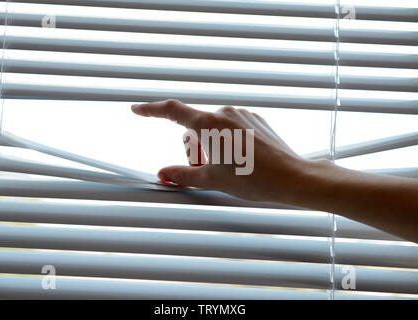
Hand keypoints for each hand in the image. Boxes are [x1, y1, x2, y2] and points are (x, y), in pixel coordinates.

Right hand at [131, 99, 310, 203]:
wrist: (290, 177)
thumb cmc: (252, 179)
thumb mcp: (211, 180)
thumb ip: (182, 175)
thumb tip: (162, 174)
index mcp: (209, 124)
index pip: (172, 111)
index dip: (151, 110)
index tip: (137, 109)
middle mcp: (224, 113)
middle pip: (194, 127)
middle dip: (193, 148)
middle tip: (206, 170)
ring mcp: (241, 115)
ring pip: (213, 128)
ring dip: (210, 145)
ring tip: (226, 167)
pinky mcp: (255, 120)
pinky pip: (231, 127)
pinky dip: (227, 141)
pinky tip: (241, 160)